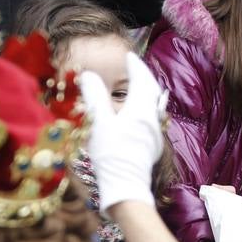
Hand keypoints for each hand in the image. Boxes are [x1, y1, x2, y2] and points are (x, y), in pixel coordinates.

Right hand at [78, 52, 165, 214]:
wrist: (125, 185)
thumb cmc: (111, 152)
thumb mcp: (98, 121)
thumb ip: (93, 95)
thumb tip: (87, 74)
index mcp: (141, 109)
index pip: (142, 80)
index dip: (136, 66)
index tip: (129, 56)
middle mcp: (152, 119)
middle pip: (153, 92)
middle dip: (144, 78)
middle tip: (135, 68)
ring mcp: (154, 134)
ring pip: (154, 106)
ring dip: (146, 93)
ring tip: (137, 88)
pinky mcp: (150, 146)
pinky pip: (151, 119)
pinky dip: (144, 108)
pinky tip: (137, 115)